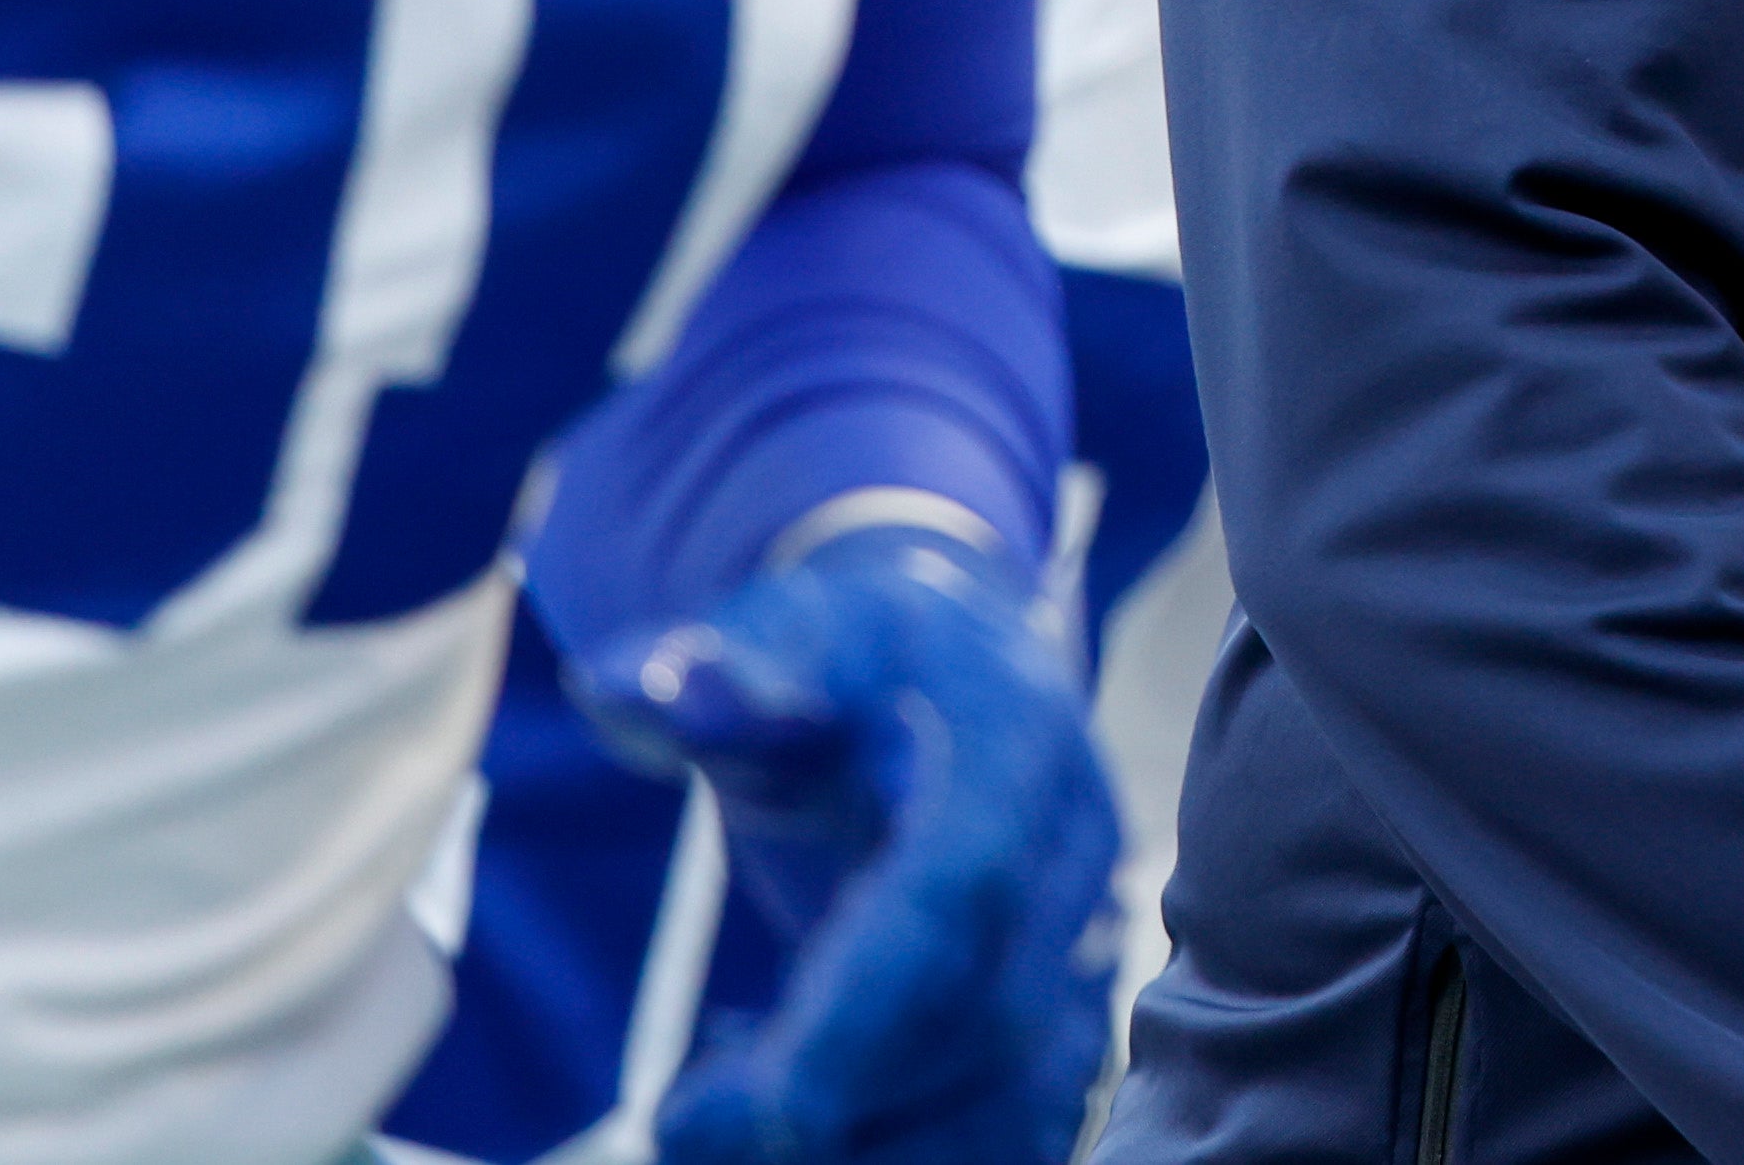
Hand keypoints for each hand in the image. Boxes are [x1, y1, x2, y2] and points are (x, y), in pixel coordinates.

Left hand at [579, 523, 1125, 1164]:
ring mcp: (1087, 930)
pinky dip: (919, 1151)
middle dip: (841, 1103)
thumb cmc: (846, 651)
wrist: (953, 653)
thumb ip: (722, 667)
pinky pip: (1027, 1116)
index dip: (854, 1014)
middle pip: (995, 1018)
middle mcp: (1078, 845)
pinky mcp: (1070, 997)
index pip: (957, 894)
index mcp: (1017, 741)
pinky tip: (809, 1137)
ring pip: (1028, 1093)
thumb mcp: (782, 630)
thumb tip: (655, 685)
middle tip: (682, 1131)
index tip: (716, 1111)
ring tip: (729, 1147)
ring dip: (888, 1150)